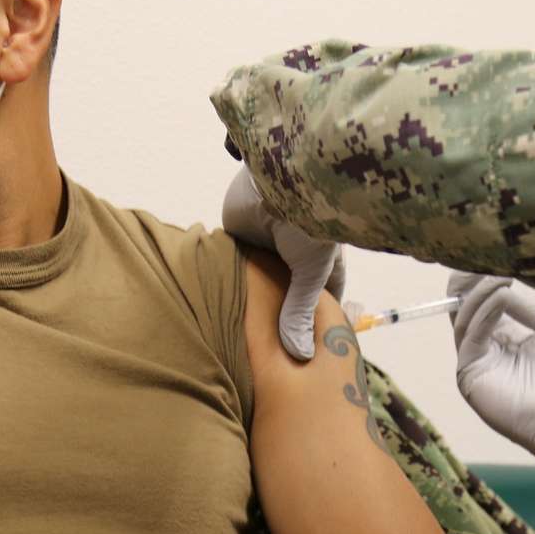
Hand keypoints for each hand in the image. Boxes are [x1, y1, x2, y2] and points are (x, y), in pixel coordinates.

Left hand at [223, 168, 345, 360]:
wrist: (280, 177)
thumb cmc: (308, 225)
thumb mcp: (310, 274)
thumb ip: (299, 313)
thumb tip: (300, 357)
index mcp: (320, 264)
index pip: (322, 301)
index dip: (316, 325)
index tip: (306, 354)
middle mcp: (294, 257)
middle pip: (284, 295)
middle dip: (276, 317)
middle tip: (264, 356)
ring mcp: (266, 247)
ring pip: (256, 282)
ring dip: (248, 300)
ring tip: (235, 339)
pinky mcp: (239, 236)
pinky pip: (231, 264)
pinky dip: (224, 280)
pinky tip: (213, 306)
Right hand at [450, 272, 534, 474]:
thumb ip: (528, 304)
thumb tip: (503, 285)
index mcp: (503, 338)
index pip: (481, 303)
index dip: (480, 281)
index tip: (486, 256)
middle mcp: (484, 349)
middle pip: (464, 309)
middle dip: (468, 284)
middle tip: (475, 258)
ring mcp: (474, 362)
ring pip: (464, 319)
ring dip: (480, 294)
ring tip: (498, 276)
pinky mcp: (469, 373)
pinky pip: (471, 336)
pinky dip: (484, 313)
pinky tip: (500, 296)